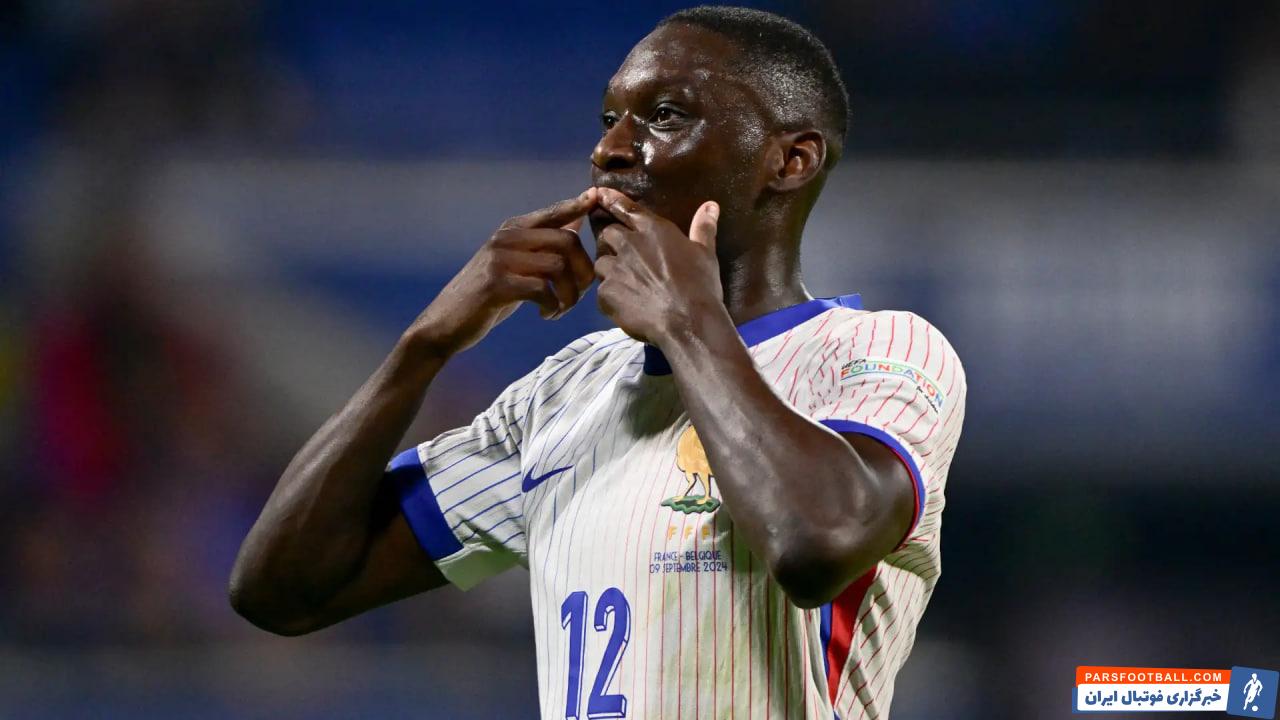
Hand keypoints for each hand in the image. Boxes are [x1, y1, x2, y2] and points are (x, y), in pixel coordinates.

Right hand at [408, 189, 598, 355]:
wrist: (446, 323)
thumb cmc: (488, 295)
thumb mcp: (516, 264)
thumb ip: (543, 242)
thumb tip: (577, 215)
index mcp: (513, 230)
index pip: (553, 212)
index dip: (576, 205)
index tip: (595, 198)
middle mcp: (506, 238)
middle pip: (567, 241)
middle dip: (583, 272)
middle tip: (576, 296)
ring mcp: (500, 259)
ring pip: (558, 266)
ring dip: (569, 295)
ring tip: (560, 309)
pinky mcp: (496, 283)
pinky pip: (542, 289)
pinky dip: (552, 306)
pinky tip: (546, 314)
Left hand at [593, 187, 723, 344]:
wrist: (689, 322)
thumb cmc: (700, 285)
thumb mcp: (706, 254)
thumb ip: (703, 227)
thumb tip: (711, 205)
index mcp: (653, 230)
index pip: (626, 208)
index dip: (611, 200)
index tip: (599, 194)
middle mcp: (629, 244)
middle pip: (608, 234)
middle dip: (612, 242)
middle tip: (623, 256)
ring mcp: (615, 268)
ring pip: (601, 263)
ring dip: (610, 270)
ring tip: (625, 284)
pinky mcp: (606, 293)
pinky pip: (602, 291)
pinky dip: (611, 297)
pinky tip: (626, 306)